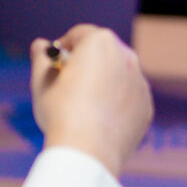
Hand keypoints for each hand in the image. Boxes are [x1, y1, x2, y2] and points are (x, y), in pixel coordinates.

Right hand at [32, 25, 151, 178]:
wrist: (88, 151)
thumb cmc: (61, 112)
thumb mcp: (42, 82)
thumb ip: (41, 58)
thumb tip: (40, 45)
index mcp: (101, 42)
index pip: (79, 35)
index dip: (63, 47)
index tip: (54, 63)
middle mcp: (126, 57)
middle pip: (103, 53)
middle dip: (86, 62)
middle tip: (68, 82)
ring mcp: (140, 83)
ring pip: (118, 76)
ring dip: (104, 82)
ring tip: (84, 104)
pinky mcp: (146, 107)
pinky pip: (129, 99)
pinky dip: (117, 104)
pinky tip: (100, 120)